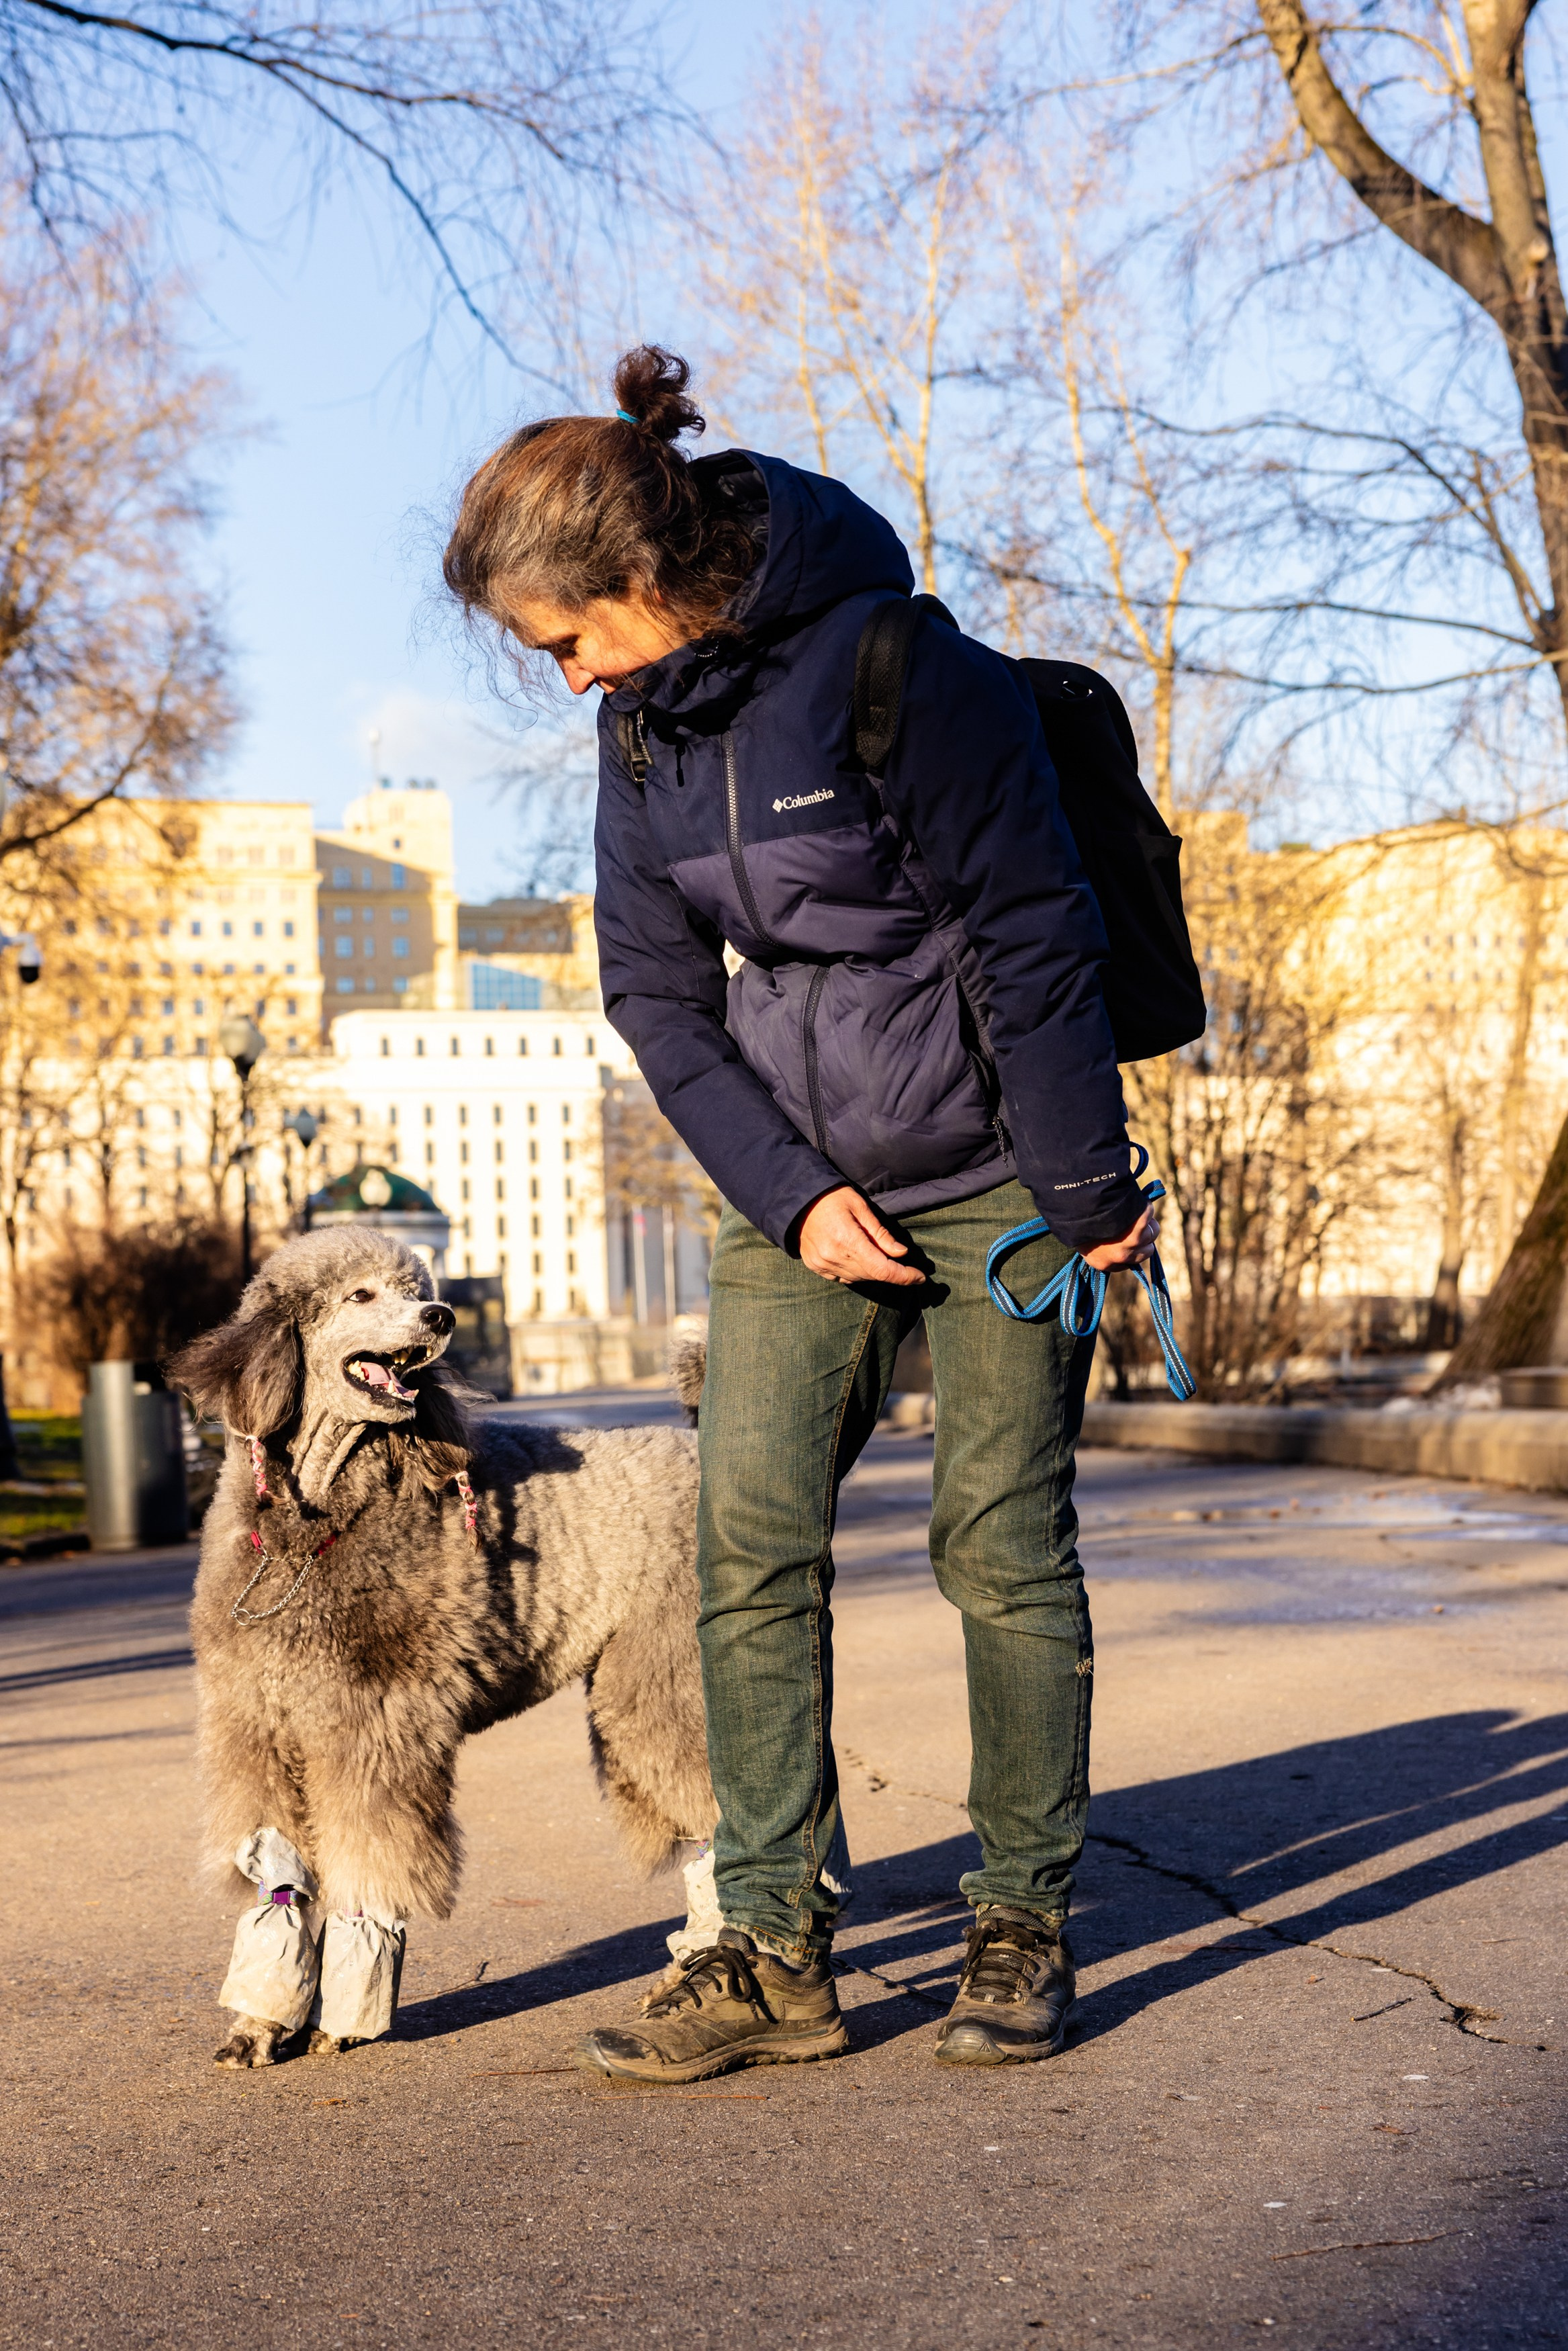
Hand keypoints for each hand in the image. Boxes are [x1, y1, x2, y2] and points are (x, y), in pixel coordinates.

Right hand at [798, 1187, 924, 1286]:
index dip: (904, 1276)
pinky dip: (856, 1272)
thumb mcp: (860, 1207)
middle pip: (872, 1275)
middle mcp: (833, 1256)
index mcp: (848, 1239)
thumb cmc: (832, 1198)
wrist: (797, 1201)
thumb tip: (902, 1253)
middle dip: (892, 1272)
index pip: (882, 1269)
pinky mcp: (816, 1267)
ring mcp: (822, 1264)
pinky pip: (843, 1278)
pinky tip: (858, 1258)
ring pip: (859, 1278)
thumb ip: (881, 1234)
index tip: (920, 1276)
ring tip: (877, 1255)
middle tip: (903, 1262)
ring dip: (874, 1271)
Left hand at [1081, 1204, 1160, 1271]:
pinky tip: (1131, 1202)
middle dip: (1144, 1237)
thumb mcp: (1083, 1239)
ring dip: (1145, 1221)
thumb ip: (1099, 1246)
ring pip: (1152, 1232)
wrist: (1080, 1206)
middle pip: (1146, 1251)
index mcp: (1104, 1263)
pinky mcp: (1142, 1224)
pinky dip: (1144, 1206)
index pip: (1129, 1263)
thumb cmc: (1077, 1220)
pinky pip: (1149, 1213)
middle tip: (1133, 1223)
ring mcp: (1134, 1241)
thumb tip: (1111, 1242)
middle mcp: (1121, 1257)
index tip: (1128, 1239)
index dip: (1132, 1249)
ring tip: (1131, 1211)